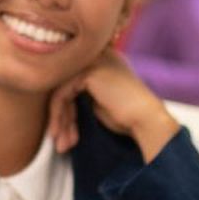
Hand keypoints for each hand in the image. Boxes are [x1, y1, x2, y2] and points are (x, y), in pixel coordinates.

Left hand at [46, 48, 178, 161]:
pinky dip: (59, 116)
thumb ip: (79, 95)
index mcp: (100, 59)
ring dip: (59, 121)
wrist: (145, 119)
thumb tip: (53, 104)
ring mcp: (92, 59)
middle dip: (60, 118)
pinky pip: (62, 93)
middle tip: (60, 143)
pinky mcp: (89, 70)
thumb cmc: (126, 116)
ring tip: (61, 145)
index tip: (63, 135)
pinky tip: (61, 134)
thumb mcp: (97, 102)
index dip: (65, 111)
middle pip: (63, 86)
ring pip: (60, 91)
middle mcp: (96, 55)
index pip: (70, 82)